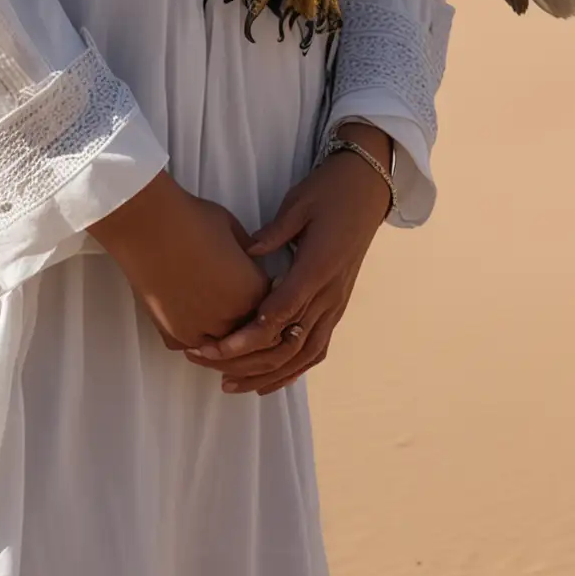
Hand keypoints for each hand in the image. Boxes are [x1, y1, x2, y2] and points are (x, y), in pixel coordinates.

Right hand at [88, 170, 270, 350]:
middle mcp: (230, 318)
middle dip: (244, 317)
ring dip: (221, 333)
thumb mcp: (233, 229)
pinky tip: (190, 317)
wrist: (147, 226)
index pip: (270, 305)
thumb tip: (254, 258)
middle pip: (248, 329)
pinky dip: (194, 336)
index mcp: (251, 293)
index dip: (263, 294)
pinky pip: (192, 345)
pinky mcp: (173, 334)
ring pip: (221, 345)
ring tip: (212, 312)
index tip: (254, 284)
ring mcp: (200, 331)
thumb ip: (249, 252)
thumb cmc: (192, 220)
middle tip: (232, 301)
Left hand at [183, 123, 394, 393]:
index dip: (249, 334)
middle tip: (206, 361)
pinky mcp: (337, 307)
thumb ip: (275, 232)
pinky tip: (267, 382)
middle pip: (288, 343)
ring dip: (266, 374)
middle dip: (246, 360)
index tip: (218, 346)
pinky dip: (292, 371)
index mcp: (318, 267)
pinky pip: (317, 349)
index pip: (282, 312)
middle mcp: (330, 294)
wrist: (368, 190)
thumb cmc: (329, 191)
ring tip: (229, 385)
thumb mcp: (299, 203)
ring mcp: (336, 304)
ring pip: (303, 355)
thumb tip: (249, 252)